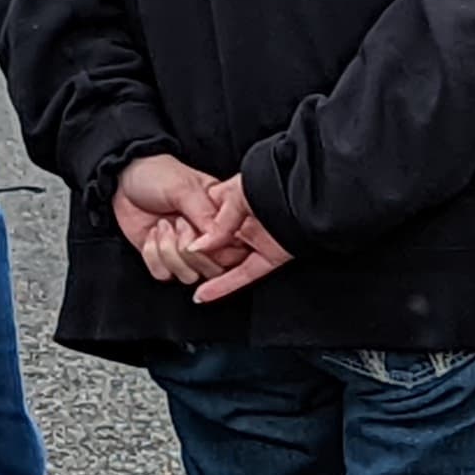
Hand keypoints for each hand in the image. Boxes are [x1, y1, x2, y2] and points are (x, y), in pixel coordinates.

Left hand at [114, 154, 242, 286]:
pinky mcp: (165, 260)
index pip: (235, 248)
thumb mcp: (184, 188)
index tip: (197, 230)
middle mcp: (208, 240)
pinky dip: (152, 256)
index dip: (217, 247)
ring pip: (189, 276)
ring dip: (168, 251)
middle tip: (178, 221)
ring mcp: (187, 252)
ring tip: (162, 225)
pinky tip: (152, 234)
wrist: (124, 180)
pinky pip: (164, 275)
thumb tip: (219, 238)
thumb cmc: (158, 175)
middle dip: (188, 248)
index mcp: (222, 219)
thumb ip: (204, 214)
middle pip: (214, 269)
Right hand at [187, 177, 294, 305]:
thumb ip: (217, 222)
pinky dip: (224, 286)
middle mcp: (244, 224)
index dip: (188, 230)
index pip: (205, 221)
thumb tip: (197, 246)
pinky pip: (244, 275)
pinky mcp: (270, 257)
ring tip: (185, 275)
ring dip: (205, 273)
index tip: (171, 234)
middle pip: (214, 247)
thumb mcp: (236, 194)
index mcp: (233, 202)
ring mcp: (256, 241)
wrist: (304, 189)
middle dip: (194, 256)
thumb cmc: (273, 181)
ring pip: (226, 263)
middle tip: (177, 257)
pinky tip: (205, 294)